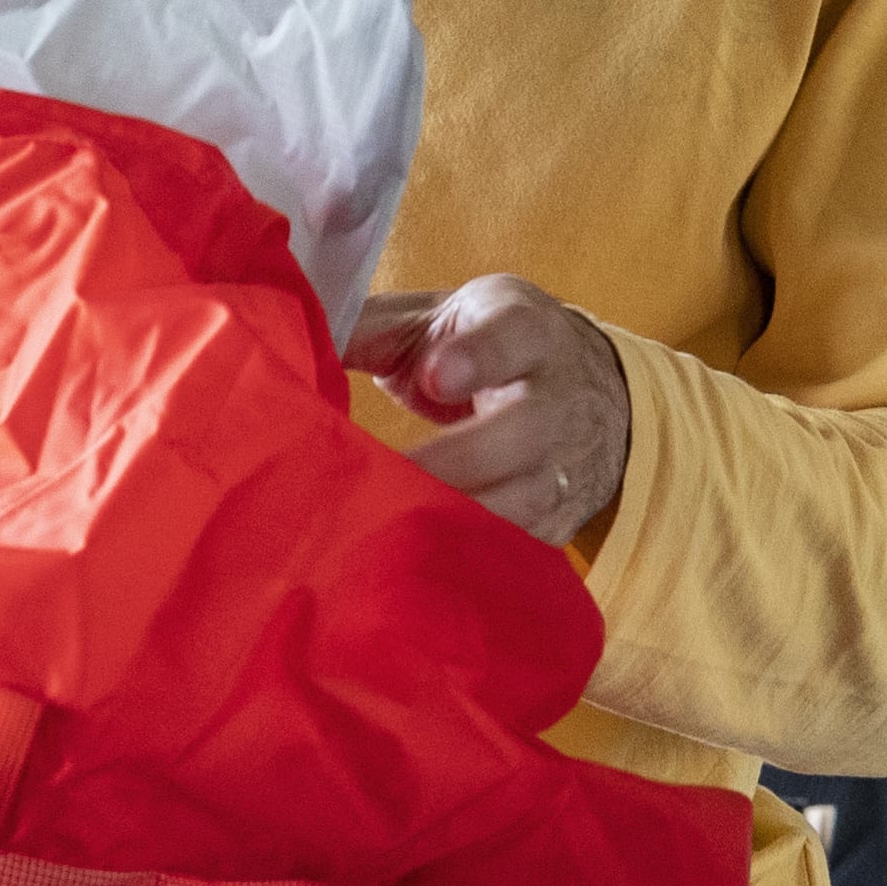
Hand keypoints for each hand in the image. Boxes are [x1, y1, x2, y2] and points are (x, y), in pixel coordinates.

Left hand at [345, 275, 632, 546]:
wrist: (599, 389)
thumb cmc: (490, 345)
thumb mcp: (443, 318)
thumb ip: (372, 330)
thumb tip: (286, 341)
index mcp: (524, 330)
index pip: (511, 337)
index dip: (476, 357)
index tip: (433, 377)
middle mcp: (560, 396)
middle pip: (523, 431)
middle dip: (456, 459)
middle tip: (390, 476)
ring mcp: (568, 463)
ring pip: (525, 500)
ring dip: (458, 520)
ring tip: (388, 530)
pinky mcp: (562, 518)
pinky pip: (523, 548)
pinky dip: (474, 560)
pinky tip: (421, 567)